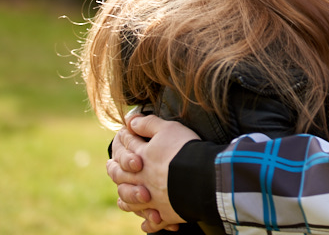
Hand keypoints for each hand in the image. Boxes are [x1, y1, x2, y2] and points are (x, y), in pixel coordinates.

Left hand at [108, 113, 198, 231]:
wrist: (202, 175)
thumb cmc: (185, 149)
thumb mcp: (168, 129)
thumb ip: (148, 124)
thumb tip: (130, 121)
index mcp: (142, 158)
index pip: (127, 148)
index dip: (124, 140)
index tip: (121, 135)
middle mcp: (143, 179)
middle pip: (122, 176)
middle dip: (115, 170)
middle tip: (110, 167)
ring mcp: (152, 198)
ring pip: (131, 201)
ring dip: (126, 198)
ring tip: (123, 198)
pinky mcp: (165, 212)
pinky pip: (153, 221)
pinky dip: (149, 222)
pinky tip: (148, 222)